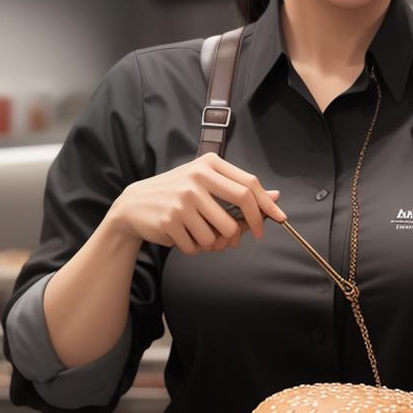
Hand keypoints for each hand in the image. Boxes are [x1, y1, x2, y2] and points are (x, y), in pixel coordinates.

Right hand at [111, 152, 286, 255]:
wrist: (134, 205)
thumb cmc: (177, 194)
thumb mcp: (206, 183)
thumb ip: (239, 188)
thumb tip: (276, 196)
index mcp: (209, 164)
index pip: (249, 185)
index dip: (266, 205)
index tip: (278, 219)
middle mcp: (196, 178)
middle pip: (240, 209)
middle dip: (247, 229)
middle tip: (238, 240)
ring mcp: (182, 199)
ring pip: (219, 234)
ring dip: (212, 242)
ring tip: (198, 234)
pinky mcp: (170, 220)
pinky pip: (197, 246)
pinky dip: (193, 248)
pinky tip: (182, 236)